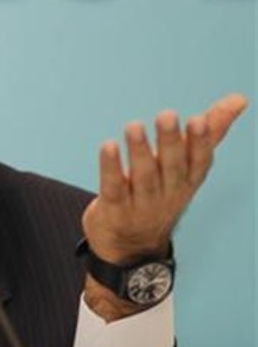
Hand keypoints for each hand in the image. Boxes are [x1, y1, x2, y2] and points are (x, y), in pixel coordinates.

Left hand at [82, 93, 248, 264]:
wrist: (130, 247)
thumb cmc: (160, 195)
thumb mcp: (187, 168)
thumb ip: (209, 132)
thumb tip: (239, 99)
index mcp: (187, 181)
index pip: (198, 162)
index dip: (200, 142)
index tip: (199, 119)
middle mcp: (167, 193)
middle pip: (171, 167)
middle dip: (170, 142)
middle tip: (167, 115)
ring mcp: (141, 204)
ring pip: (143, 177)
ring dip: (140, 151)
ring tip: (134, 126)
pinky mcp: (114, 209)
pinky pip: (113, 187)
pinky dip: (110, 168)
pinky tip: (108, 146)